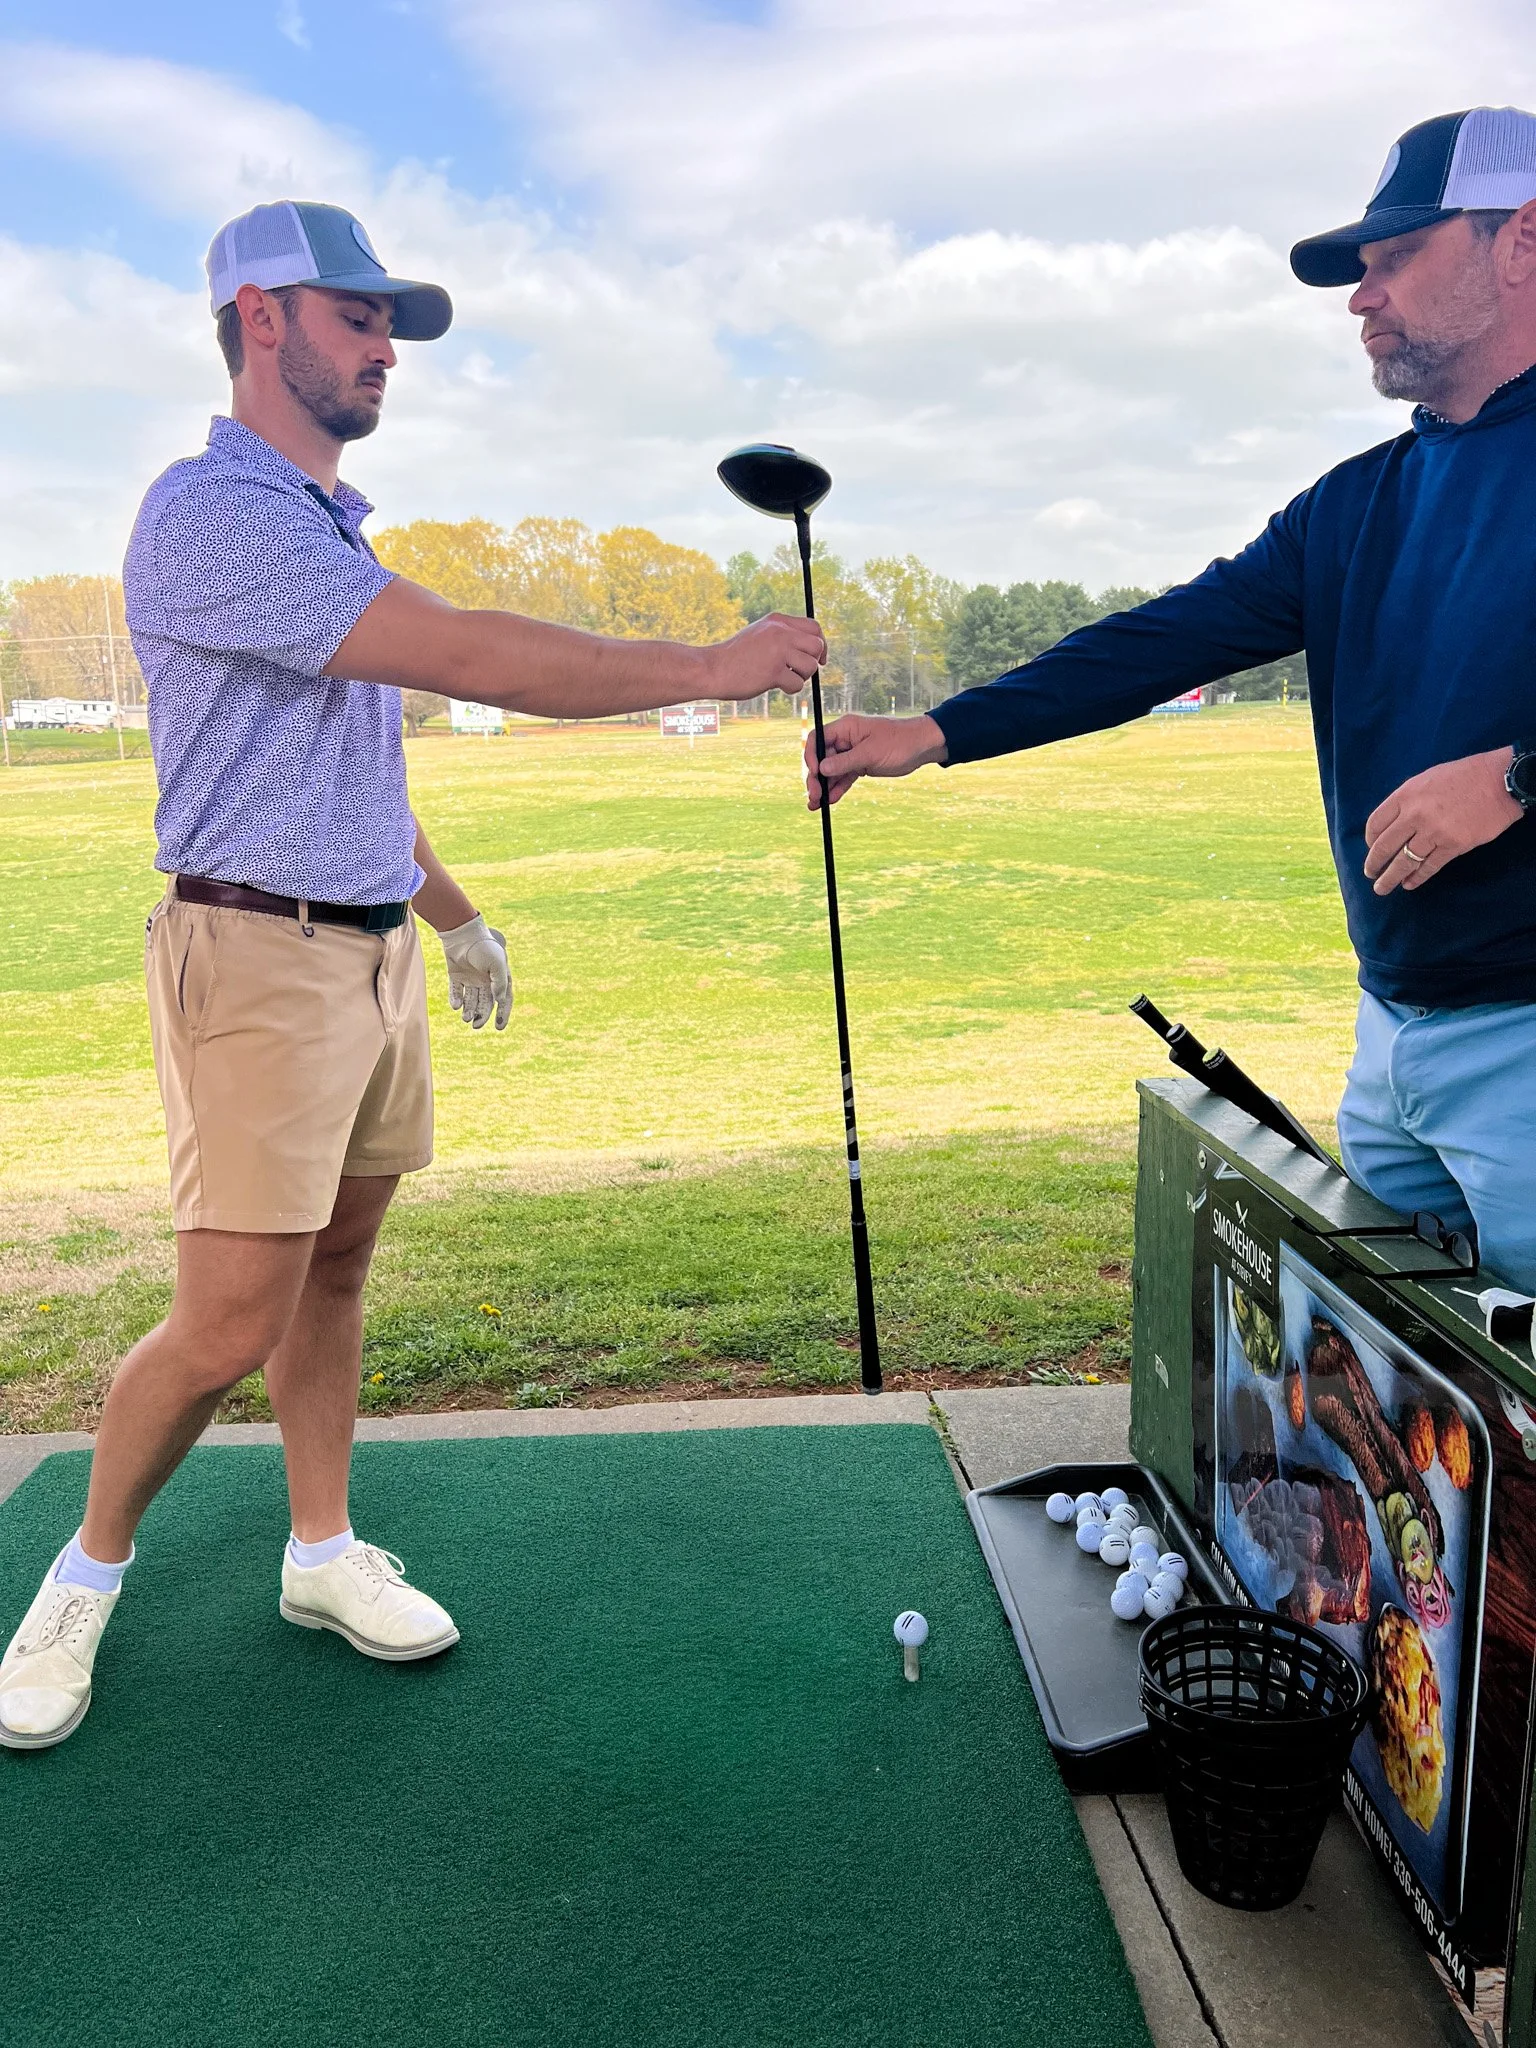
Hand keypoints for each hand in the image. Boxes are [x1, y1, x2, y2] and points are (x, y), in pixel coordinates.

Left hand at [438, 913, 511, 1029]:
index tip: (499, 1027)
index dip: (503, 1014)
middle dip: (482, 1016)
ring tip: (465, 1018)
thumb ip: (500, 983)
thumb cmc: (484, 947)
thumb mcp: (497, 964)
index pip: (504, 999)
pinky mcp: (457, 976)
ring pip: (471, 1000)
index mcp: (500, 977)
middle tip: (475, 1025)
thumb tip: (499, 1001)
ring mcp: (471, 978)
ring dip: (469, 1011)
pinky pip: (457, 992)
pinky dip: (456, 1000)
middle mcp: (486, 980)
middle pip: (486, 1004)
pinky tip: (456, 1006)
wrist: (462, 932)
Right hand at [704, 613, 826, 701]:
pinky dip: (789, 689)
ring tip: (782, 678)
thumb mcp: (760, 634)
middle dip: (813, 662)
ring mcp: (778, 651)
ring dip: (801, 677)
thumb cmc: (736, 656)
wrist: (712, 668)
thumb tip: (813, 648)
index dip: (821, 644)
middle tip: (798, 671)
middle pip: (817, 646)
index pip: (814, 627)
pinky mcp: (773, 672)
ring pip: (811, 666)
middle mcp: (780, 632)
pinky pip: (797, 684)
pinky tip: (774, 686)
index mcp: (777, 621)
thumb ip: (783, 635)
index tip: (819, 658)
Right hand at [802, 713, 948, 808]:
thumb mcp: (871, 752)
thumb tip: (821, 769)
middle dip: (816, 778)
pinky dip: (837, 789)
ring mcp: (852, 753)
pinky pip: (844, 778)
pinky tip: (830, 801)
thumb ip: (845, 761)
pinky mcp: (860, 765)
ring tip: (816, 805)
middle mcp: (846, 740)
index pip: (817, 739)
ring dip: (824, 787)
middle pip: (822, 758)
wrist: (922, 747)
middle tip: (814, 796)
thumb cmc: (899, 741)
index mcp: (846, 728)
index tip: (813, 773)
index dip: (810, 756)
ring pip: (831, 771)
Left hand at [1363, 747, 1520, 893]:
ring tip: (1383, 888)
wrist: (1500, 781)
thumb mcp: (1427, 779)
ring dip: (1391, 878)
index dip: (1370, 840)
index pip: (1375, 823)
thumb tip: (1395, 822)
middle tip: (1370, 874)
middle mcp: (1415, 815)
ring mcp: (1433, 832)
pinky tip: (1410, 884)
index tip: (1371, 848)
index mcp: (1405, 795)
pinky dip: (1417, 878)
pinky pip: (1429, 867)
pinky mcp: (1453, 846)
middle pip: (1384, 846)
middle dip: (1374, 864)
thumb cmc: (1465, 775)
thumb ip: (1408, 800)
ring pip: (1404, 861)